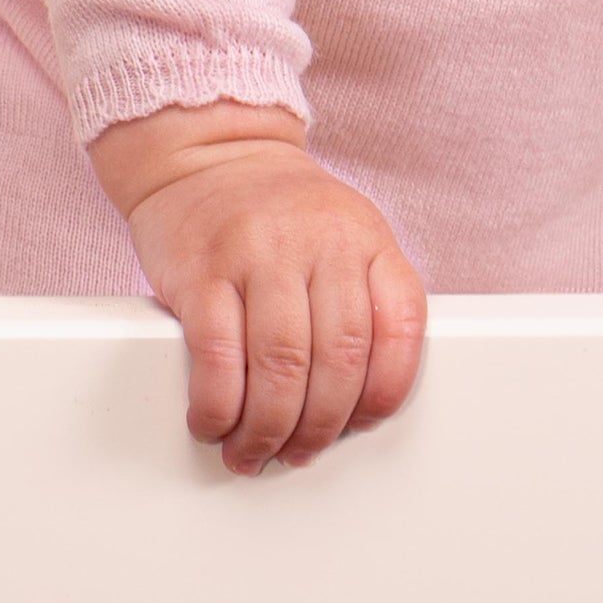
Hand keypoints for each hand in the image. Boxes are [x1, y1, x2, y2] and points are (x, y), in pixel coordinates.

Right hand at [87, 100, 427, 474]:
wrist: (210, 151)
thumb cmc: (280, 209)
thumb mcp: (345, 231)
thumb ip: (362, 297)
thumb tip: (359, 399)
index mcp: (367, 235)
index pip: (400, 324)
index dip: (386, 390)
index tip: (362, 424)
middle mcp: (320, 240)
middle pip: (339, 359)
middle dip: (320, 426)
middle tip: (300, 452)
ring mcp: (260, 251)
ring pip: (281, 367)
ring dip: (268, 428)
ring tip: (255, 449)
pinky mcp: (202, 270)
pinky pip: (217, 358)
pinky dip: (217, 407)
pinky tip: (215, 422)